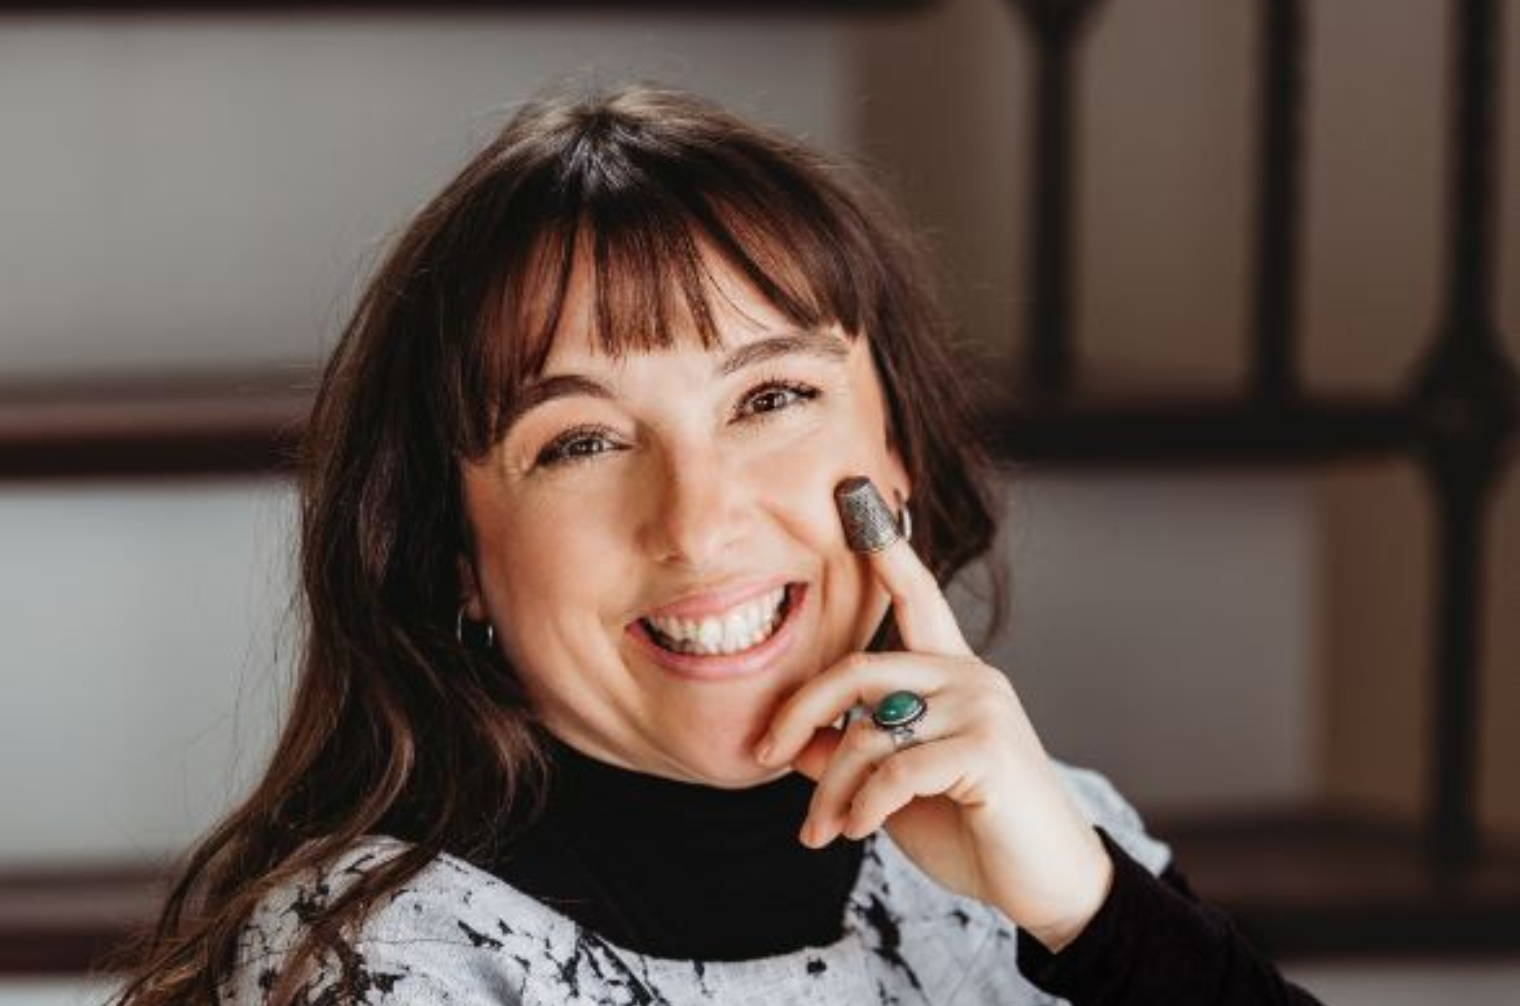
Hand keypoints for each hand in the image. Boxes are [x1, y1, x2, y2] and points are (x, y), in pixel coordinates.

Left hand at [753, 478, 1113, 952]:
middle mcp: (969, 676)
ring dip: (831, 790)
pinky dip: (863, 806)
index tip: (858, 495)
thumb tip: (792, 741)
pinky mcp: (987, 749)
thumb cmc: (973, 829)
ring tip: (819, 831)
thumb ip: (850, 755)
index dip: (885, 550)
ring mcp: (981, 707)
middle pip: (856, 670)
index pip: (916, 597)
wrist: (1045, 885)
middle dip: (799, 714)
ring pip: (867, 734)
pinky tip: (856, 832)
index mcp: (951, 673)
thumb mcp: (896, 789)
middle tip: (764, 754)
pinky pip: (894, 770)